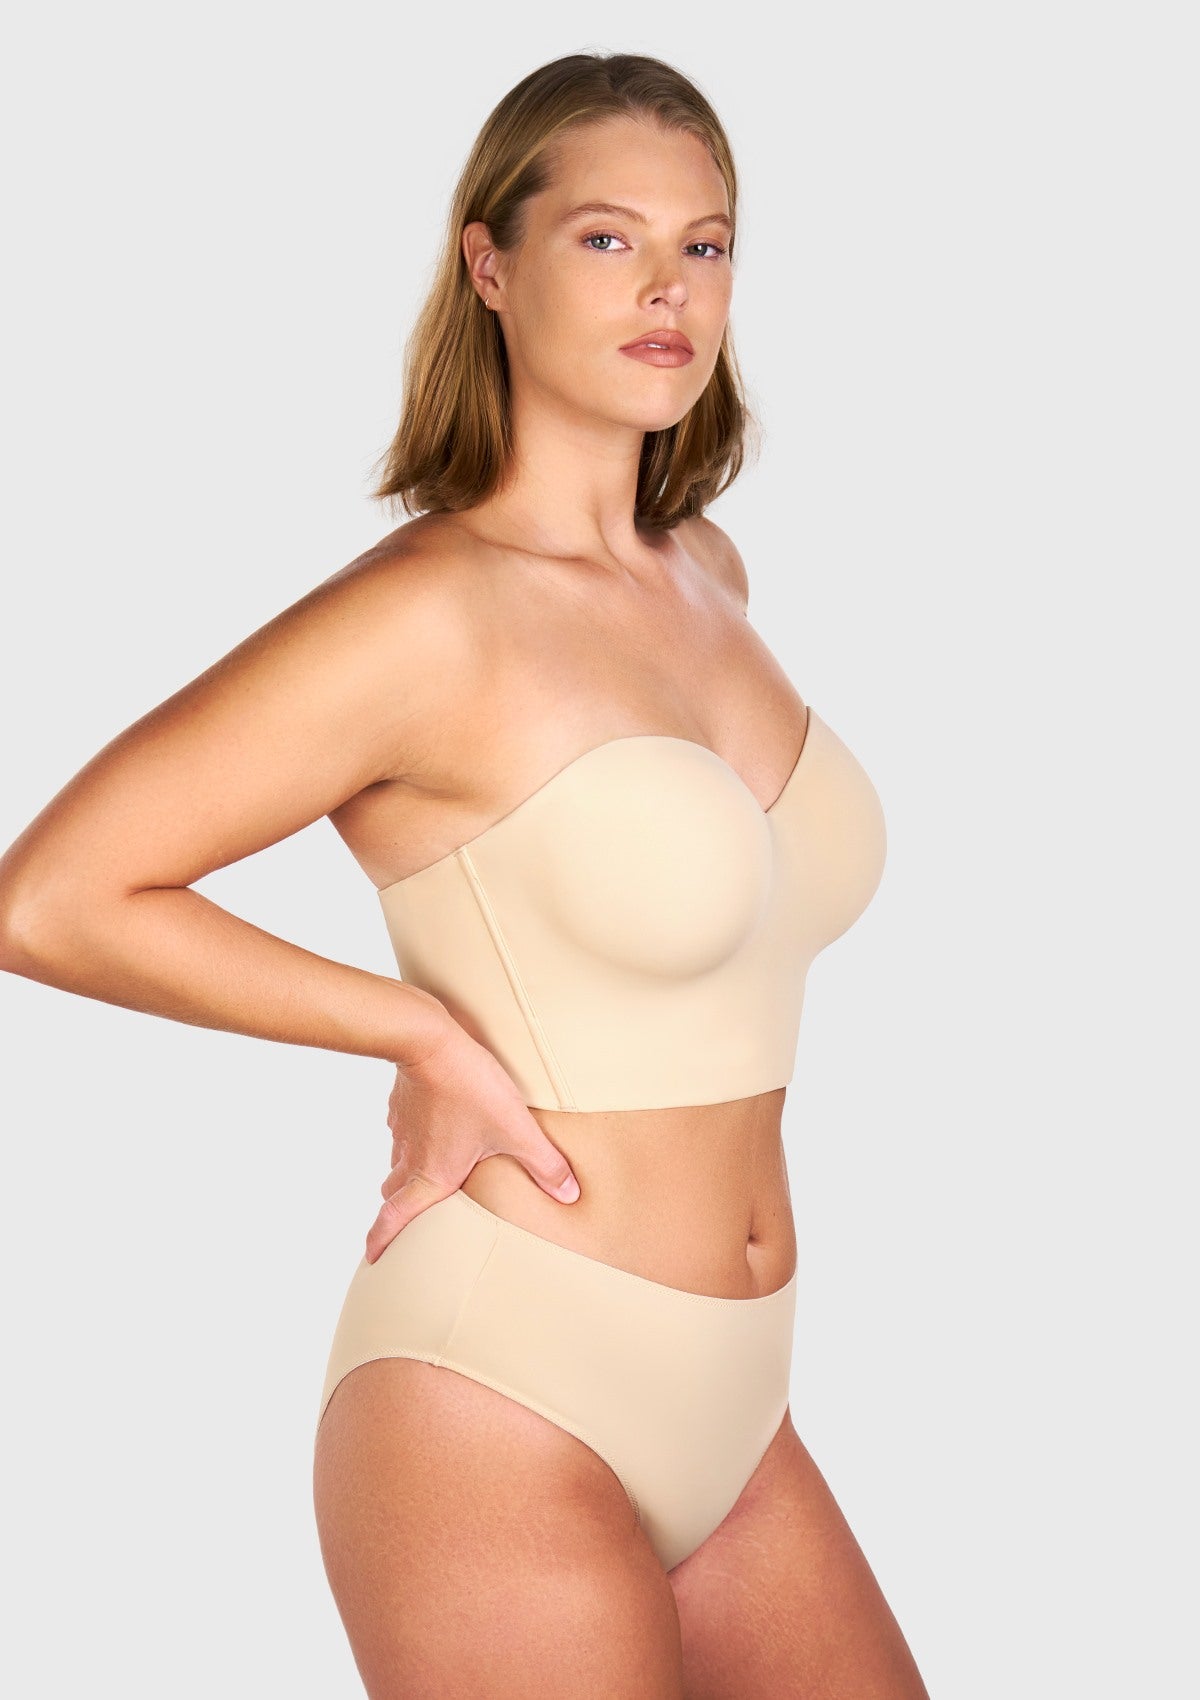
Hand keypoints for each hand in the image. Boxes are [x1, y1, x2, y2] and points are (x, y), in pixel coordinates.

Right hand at [365, 1019, 580, 1262]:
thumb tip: (569, 1195)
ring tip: (427, 1177)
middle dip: (398, 1211)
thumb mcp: (515, 1128)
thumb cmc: (469, 1087)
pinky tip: (433, 1129)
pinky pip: (403, 1131)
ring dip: (407, 1175)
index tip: (373, 1258)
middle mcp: (411, 1157)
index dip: (381, 1240)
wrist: (429, 1039)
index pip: (396, 1218)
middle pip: (395, 1194)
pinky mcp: (403, 1104)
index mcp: (432, 1174)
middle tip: (406, 1223)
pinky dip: (413, 1140)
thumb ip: (543, 1164)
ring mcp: (403, 1129)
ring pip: (398, 1162)